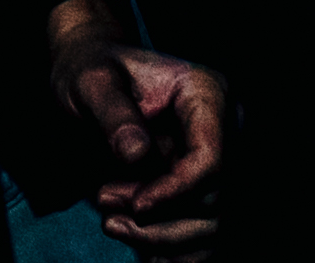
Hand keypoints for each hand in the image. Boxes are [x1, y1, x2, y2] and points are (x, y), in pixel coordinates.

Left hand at [49, 11, 223, 258]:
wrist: (90, 80)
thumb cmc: (91, 70)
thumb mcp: (89, 79)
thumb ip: (112, 111)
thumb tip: (137, 155)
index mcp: (207, 93)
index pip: (210, 159)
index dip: (176, 191)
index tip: (136, 205)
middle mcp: (225, 131)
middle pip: (214, 200)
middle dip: (161, 217)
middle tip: (105, 203)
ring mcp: (219, 163)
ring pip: (212, 227)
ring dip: (163, 239)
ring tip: (112, 223)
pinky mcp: (204, 189)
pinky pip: (203, 237)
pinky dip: (171, 249)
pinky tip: (135, 240)